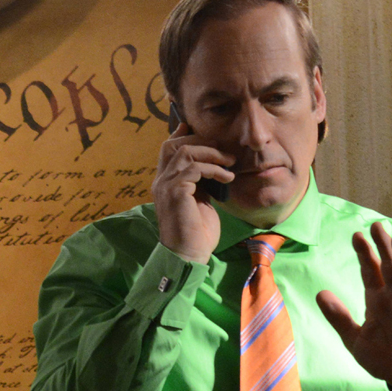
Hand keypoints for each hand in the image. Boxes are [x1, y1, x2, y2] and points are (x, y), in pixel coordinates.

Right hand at [151, 120, 235, 263]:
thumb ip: (201, 184)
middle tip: (225, 151)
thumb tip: (214, 169)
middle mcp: (161, 181)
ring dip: (212, 154)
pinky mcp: (175, 192)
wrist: (188, 255)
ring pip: (185, 153)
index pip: (168, 149)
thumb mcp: (201, 202)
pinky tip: (227, 177)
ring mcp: (166, 185)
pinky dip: (213, 169)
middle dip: (203, 142)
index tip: (208, 135)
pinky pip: (194, 168)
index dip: (184, 136)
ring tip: (230, 163)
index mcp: (166, 182)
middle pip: (175, 145)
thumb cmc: (197, 233)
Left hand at [317, 222, 391, 390]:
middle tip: (377, 226)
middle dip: (384, 247)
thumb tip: (319, 293)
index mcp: (378, 301)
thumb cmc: (384, 359)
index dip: (365, 254)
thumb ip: (339, 317)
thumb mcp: (354, 339)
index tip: (356, 235)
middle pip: (391, 268)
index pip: (372, 272)